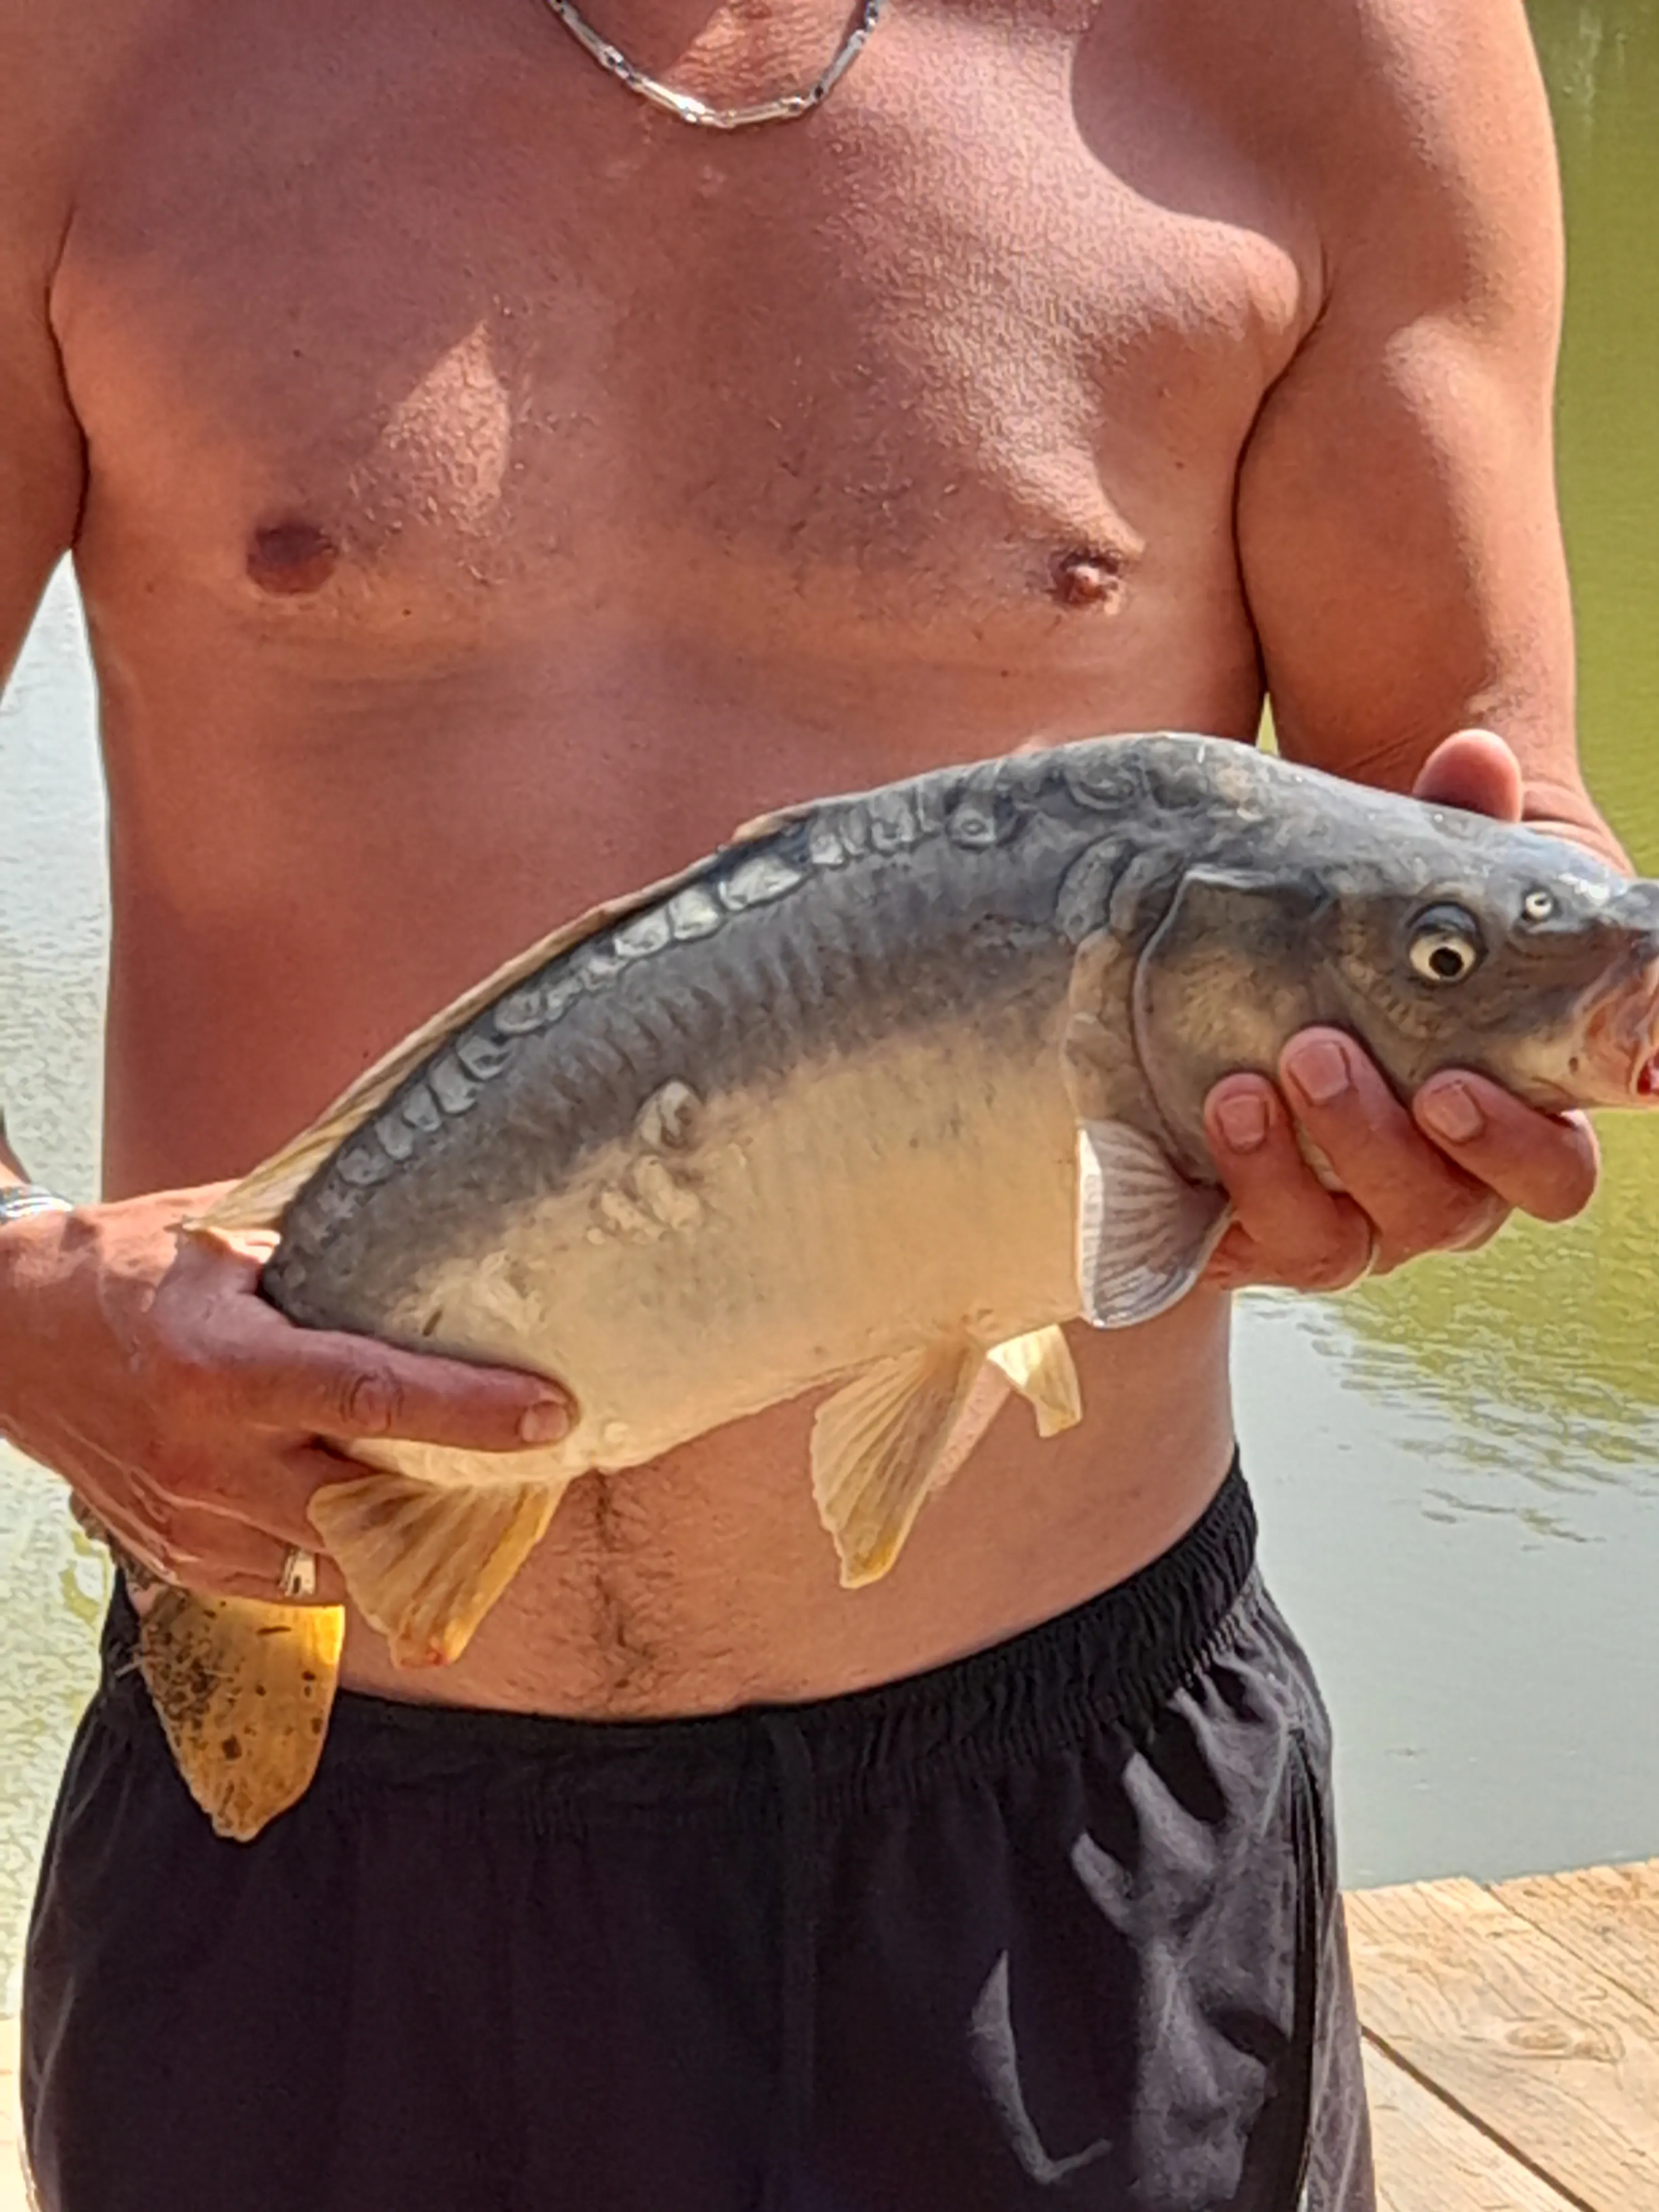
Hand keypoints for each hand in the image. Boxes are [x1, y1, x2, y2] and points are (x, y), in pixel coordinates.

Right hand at [0, 1185, 572, 1603]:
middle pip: (369, 1503)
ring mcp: (191, 1522)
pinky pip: (296, 1583)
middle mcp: (208, 1458)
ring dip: (413, 1534)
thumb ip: (327, 1238)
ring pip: (341, 1562)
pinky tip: (387, 1514)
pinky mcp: (180, 1562)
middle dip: (465, 1493)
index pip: (369, 1398)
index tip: (548, 1413)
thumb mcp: (225, 1230)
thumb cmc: (126, 1269)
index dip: (468, 1411)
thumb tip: (441, 1218)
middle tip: (542, 1460)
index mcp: (222, 1366)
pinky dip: (352, 1556)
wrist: (7, 1336)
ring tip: (476, 1487)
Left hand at [1199, 730, 1603, 1292]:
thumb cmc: (1341, 964)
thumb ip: (1445, 835)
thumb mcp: (1391, 900)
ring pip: (1365, 1234)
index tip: (1466, 1078)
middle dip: (1436, 1146)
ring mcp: (1351, 1223)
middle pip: (1470, 1207)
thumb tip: (1477, 758)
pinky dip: (1254, 1175)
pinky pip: (1274, 1239)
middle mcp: (1438, 1189)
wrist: (1206, 1030)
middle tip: (1366, 1062)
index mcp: (1500, 1122)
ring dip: (1329, 1149)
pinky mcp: (1265, 1237)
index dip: (1532, 1140)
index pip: (1556, 1164)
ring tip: (1262, 1072)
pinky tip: (1224, 1101)